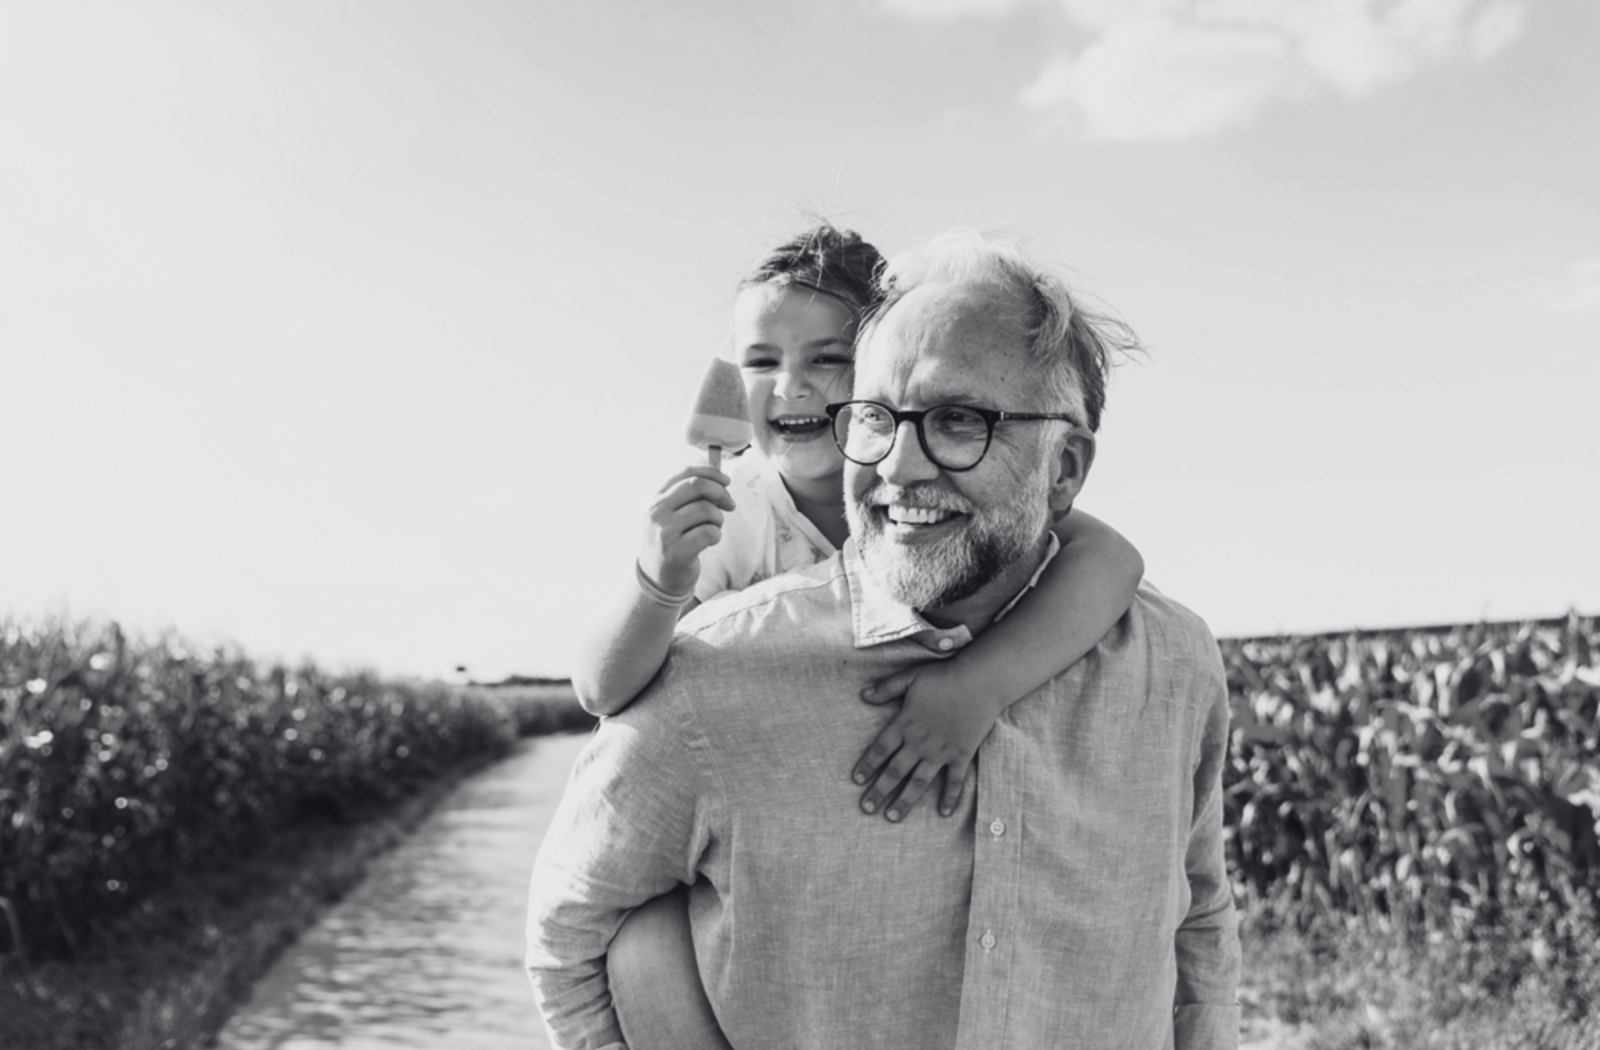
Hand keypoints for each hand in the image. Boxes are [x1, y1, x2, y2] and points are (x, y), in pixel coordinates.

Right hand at [638, 466, 734, 597]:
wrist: (657, 578)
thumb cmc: (670, 541)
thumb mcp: (668, 513)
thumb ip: (687, 495)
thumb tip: (719, 479)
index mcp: (654, 497)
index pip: (686, 473)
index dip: (711, 473)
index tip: (726, 481)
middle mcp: (656, 511)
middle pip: (697, 486)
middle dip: (721, 493)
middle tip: (730, 504)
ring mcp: (665, 531)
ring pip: (706, 510)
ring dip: (718, 518)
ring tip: (713, 528)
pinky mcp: (677, 551)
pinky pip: (710, 533)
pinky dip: (716, 535)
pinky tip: (709, 541)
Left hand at [851, 661, 998, 821]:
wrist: (980, 682)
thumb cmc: (944, 677)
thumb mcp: (911, 677)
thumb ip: (887, 687)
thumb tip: (864, 695)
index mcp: (905, 723)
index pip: (880, 749)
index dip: (867, 765)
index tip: (856, 780)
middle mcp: (920, 742)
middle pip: (895, 771)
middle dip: (879, 791)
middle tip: (866, 808)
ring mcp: (941, 751)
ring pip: (918, 782)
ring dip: (905, 801)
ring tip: (892, 817)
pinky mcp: (961, 755)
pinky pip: (954, 781)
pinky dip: (949, 798)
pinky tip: (943, 813)